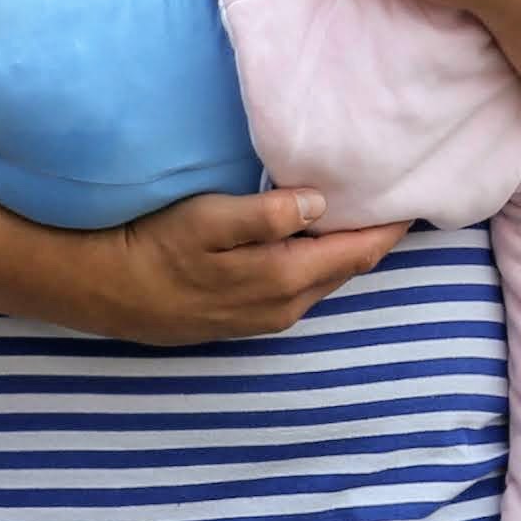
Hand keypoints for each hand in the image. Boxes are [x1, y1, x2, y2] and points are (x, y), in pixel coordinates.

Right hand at [45, 186, 408, 345]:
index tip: (416, 200)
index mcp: (284, 278)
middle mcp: (284, 306)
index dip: (387, 228)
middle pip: (345, 270)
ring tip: (362, 219)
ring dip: (343, 254)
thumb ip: (266, 215)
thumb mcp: (207, 220)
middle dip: (373, 240)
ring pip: (322, 282)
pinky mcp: (244, 320)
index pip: (355, 252)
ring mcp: (264, 318)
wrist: (104, 292)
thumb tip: (318, 204)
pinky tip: (311, 247)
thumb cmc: (153, 246)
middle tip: (398, 203)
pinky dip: (316, 266)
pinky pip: (298, 291)